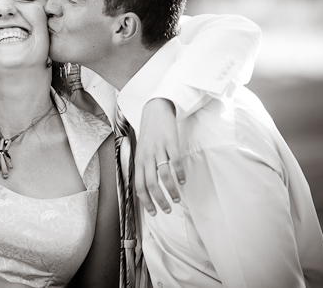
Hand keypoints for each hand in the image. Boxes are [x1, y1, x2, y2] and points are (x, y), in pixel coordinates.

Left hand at [134, 98, 185, 215]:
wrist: (155, 109)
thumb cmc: (150, 133)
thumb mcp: (142, 150)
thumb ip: (144, 166)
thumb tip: (148, 186)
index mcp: (139, 160)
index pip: (139, 185)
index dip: (146, 201)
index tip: (153, 212)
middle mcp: (147, 156)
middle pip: (151, 184)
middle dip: (159, 200)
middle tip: (167, 210)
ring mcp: (158, 149)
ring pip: (163, 175)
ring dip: (171, 190)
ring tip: (177, 198)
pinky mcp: (170, 142)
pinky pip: (175, 161)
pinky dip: (180, 173)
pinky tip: (184, 180)